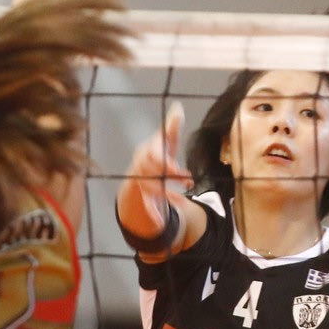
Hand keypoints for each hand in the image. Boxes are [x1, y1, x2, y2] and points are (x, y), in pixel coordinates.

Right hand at [125, 103, 190, 224]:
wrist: (139, 173)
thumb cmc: (157, 153)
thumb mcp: (165, 140)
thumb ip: (172, 127)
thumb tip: (178, 107)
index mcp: (147, 151)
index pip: (156, 158)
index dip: (169, 165)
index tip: (184, 171)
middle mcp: (141, 166)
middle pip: (154, 173)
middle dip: (171, 177)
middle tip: (189, 180)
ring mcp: (140, 181)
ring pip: (151, 189)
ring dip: (168, 194)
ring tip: (182, 200)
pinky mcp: (143, 195)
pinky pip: (146, 204)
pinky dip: (153, 213)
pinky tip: (160, 221)